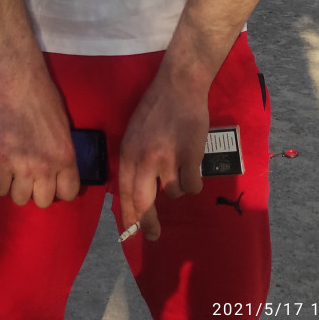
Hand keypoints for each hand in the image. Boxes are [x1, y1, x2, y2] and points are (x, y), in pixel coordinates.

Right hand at [0, 65, 80, 207]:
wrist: (22, 87)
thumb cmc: (46, 101)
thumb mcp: (65, 129)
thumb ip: (62, 154)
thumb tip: (59, 170)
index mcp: (66, 158)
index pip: (69, 194)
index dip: (62, 191)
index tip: (55, 184)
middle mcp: (45, 167)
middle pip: (44, 201)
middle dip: (40, 192)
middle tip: (35, 179)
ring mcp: (22, 166)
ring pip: (20, 199)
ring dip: (19, 189)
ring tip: (18, 176)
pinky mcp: (2, 161)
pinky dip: (1, 184)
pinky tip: (3, 173)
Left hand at [119, 61, 208, 241]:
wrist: (178, 85)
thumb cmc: (155, 108)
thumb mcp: (133, 133)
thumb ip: (134, 160)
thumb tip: (136, 193)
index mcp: (128, 153)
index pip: (124, 193)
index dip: (128, 217)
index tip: (132, 233)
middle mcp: (145, 159)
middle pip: (144, 203)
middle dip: (149, 223)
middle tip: (154, 234)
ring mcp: (168, 159)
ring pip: (173, 193)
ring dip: (177, 186)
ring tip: (180, 165)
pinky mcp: (190, 156)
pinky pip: (192, 185)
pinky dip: (194, 180)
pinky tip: (193, 165)